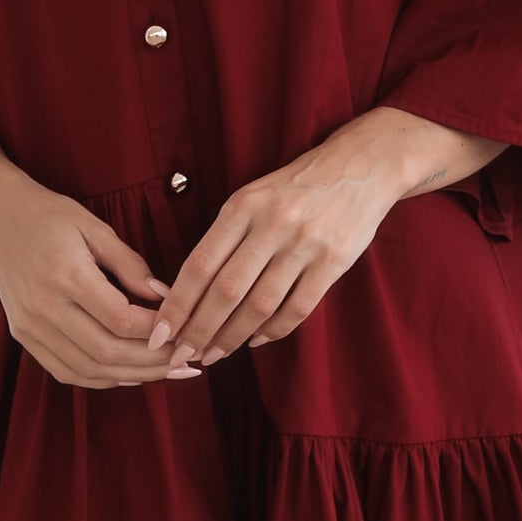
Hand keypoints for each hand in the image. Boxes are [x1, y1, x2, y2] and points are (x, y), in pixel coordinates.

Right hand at [0, 165, 205, 389]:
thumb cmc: (52, 217)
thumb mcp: (96, 228)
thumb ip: (131, 265)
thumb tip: (167, 298)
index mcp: (66, 274)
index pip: (121, 319)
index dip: (158, 331)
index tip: (185, 329)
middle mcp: (44, 306)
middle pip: (107, 352)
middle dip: (153, 362)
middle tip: (185, 361)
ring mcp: (30, 326)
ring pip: (88, 369)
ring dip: (131, 376)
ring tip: (166, 373)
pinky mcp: (23, 336)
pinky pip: (65, 371)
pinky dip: (101, 379)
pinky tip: (129, 375)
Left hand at [140, 115, 411, 365]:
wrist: (362, 165)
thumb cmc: (295, 186)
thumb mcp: (253, 196)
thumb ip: (224, 238)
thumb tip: (187, 292)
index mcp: (243, 205)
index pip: (199, 264)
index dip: (177, 304)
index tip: (159, 333)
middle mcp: (272, 224)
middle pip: (226, 290)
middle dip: (199, 330)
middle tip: (181, 355)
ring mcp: (305, 244)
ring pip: (260, 305)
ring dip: (232, 337)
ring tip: (214, 355)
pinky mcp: (334, 261)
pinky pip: (298, 308)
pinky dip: (273, 331)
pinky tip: (255, 340)